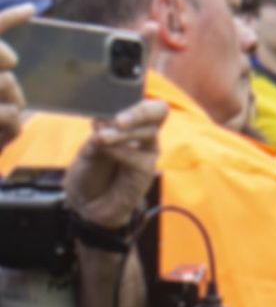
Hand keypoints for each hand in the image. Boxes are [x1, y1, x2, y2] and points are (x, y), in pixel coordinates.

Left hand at [64, 98, 167, 234]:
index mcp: (130, 125)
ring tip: (103, 138)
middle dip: (139, 113)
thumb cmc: (89, 173)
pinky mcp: (146, 170)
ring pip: (149, 132)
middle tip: (118, 120)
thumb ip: (99, 135)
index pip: (146, 106)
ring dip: (125, 134)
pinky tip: (106, 151)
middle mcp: (142, 135)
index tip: (114, 108)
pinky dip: (120, 151)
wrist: (86, 204)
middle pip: (158, 112)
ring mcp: (147, 152)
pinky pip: (138, 156)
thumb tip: (106, 123)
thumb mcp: (87, 149)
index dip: (138, 102)